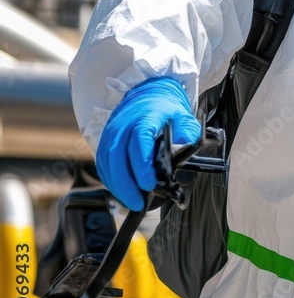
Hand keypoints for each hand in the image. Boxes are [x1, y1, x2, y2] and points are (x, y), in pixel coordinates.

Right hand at [96, 78, 200, 210]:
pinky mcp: (105, 141)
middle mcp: (123, 124)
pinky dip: (110, 180)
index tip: (149, 184)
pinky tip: (122, 191)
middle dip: (126, 183)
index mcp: (145, 116)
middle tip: (138, 202)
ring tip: (132, 201)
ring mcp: (111, 132)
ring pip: (107, 162)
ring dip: (117, 185)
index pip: (139, 141)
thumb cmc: (167, 110)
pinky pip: (102, 164)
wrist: (148, 94)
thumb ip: (187, 133)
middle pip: (117, 156)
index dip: (142, 165)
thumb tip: (185, 147)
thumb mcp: (183, 117)